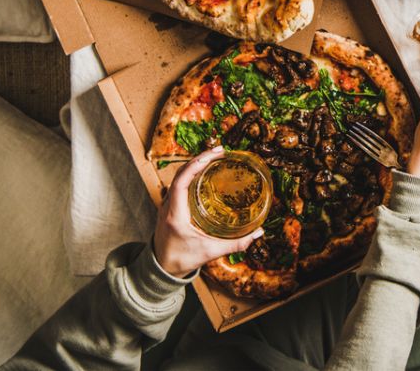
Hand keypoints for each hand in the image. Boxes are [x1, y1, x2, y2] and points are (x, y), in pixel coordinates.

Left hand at [152, 146, 262, 277]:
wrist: (161, 268)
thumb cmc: (182, 259)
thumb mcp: (210, 252)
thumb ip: (236, 244)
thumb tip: (258, 233)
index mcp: (175, 214)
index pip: (181, 181)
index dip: (195, 165)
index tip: (213, 156)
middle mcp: (168, 205)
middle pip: (180, 173)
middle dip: (200, 158)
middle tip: (221, 151)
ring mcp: (166, 204)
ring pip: (178, 176)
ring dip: (195, 163)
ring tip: (214, 156)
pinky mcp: (169, 206)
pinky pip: (179, 182)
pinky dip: (191, 172)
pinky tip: (204, 171)